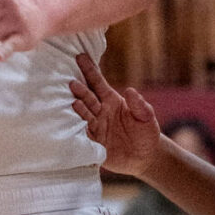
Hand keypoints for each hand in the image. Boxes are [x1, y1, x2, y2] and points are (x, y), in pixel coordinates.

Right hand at [70, 54, 162, 176]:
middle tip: (72, 83)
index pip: (98, 82)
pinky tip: (68, 125)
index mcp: (111, 100)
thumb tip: (131, 91)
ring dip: (78, 109)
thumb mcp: (146, 117)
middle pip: (88, 98)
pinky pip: (83, 135)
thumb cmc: (146, 132)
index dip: (90, 70)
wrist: (145, 157)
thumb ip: (140, 105)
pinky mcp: (93, 143)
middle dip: (81, 91)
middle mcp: (100, 111)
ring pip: (84, 116)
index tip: (80, 56)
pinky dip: (76, 130)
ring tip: (73, 103)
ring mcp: (95, 127)